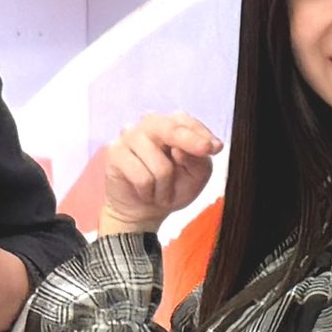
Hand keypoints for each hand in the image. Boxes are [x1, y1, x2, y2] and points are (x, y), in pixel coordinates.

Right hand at [95, 113, 219, 237]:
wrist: (144, 210)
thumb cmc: (173, 188)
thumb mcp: (197, 175)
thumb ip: (198, 160)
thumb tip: (181, 150)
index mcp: (170, 125)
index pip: (185, 121)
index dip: (201, 134)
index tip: (216, 148)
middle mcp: (148, 125)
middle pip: (169, 129)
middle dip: (189, 142)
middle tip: (204, 151)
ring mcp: (129, 136)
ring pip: (159, 164)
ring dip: (165, 186)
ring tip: (161, 191)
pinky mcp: (115, 153)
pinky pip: (142, 177)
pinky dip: (149, 192)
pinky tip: (146, 192)